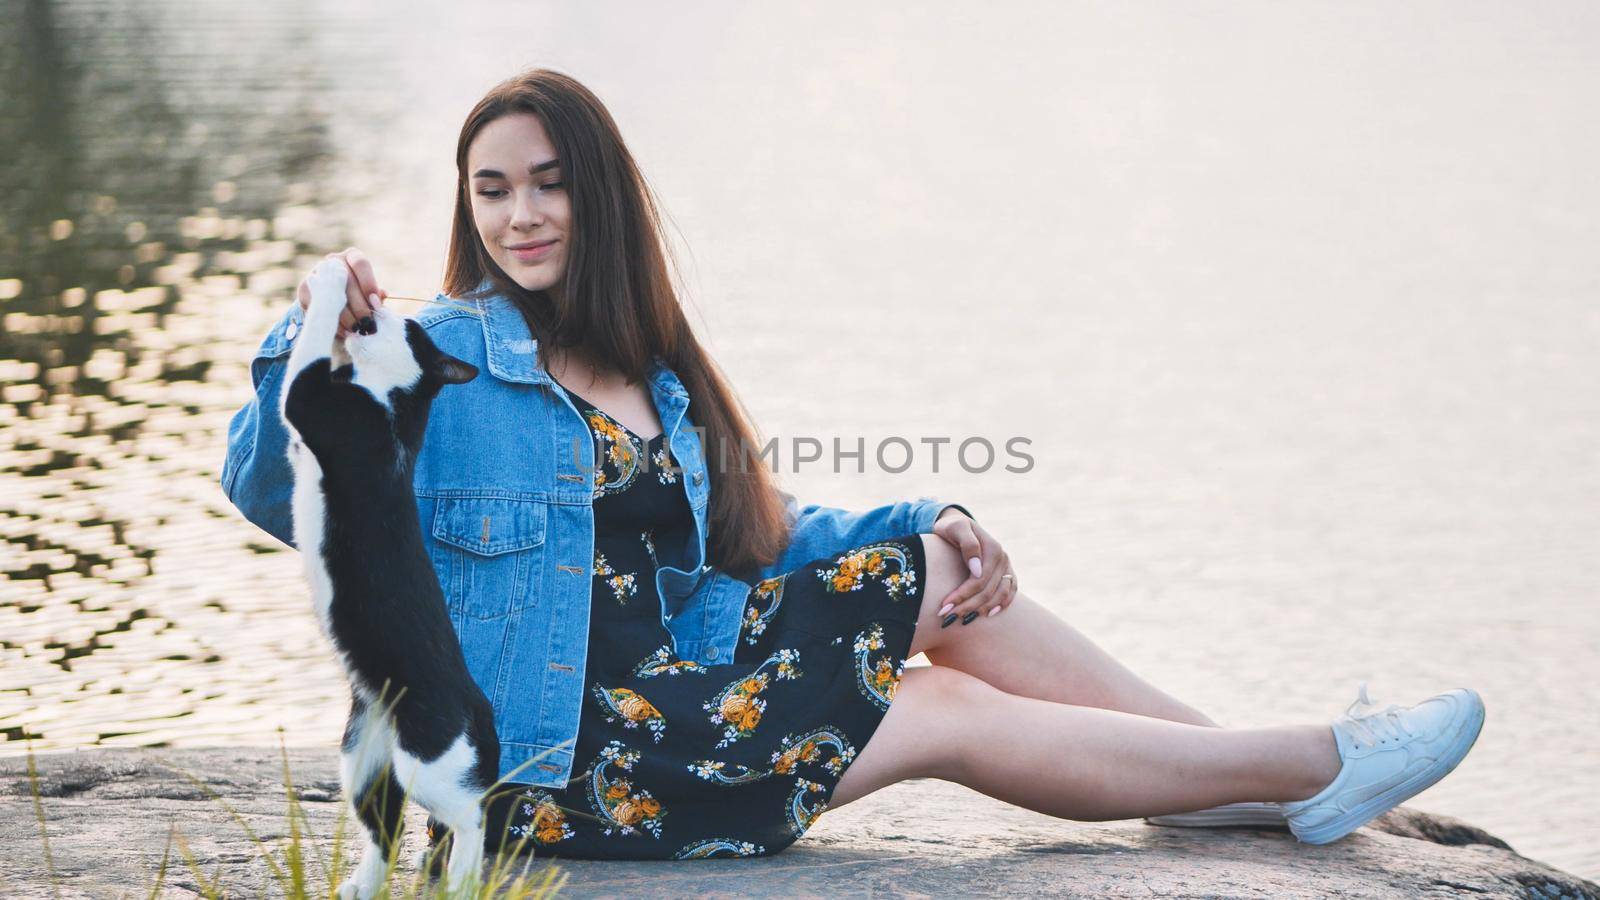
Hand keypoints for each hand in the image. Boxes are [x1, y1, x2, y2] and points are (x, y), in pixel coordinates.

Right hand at [297, 247, 387, 338]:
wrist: (330, 302)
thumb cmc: (358, 297)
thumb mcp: (369, 294)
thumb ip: (376, 295)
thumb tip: (382, 295)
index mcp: (352, 257)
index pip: (360, 264)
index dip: (368, 282)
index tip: (375, 301)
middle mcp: (334, 261)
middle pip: (347, 282)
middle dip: (360, 306)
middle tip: (368, 323)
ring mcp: (317, 273)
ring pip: (332, 295)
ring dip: (347, 317)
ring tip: (357, 330)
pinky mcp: (304, 288)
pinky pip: (318, 306)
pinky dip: (332, 321)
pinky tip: (344, 331)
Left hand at [931, 507, 1016, 623]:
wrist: (958, 525)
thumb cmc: (952, 527)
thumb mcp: (955, 528)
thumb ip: (967, 544)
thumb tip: (977, 569)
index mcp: (992, 548)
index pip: (978, 580)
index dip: (961, 595)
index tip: (944, 607)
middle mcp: (1003, 558)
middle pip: (987, 591)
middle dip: (967, 606)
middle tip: (947, 618)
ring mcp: (1007, 566)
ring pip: (999, 595)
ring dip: (981, 610)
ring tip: (962, 620)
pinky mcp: (1007, 572)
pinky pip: (1010, 592)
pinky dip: (1002, 604)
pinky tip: (988, 614)